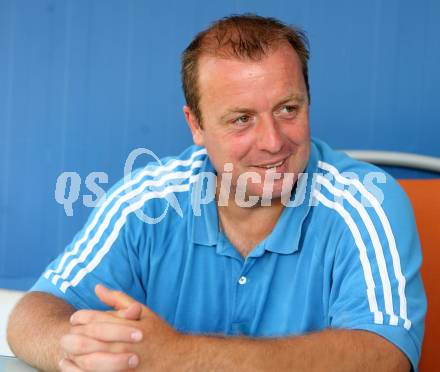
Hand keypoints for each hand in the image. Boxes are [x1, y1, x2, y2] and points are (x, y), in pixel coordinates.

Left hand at [59, 285, 185, 371]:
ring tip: (65, 353)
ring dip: (72, 358)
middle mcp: (121, 344)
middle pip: (86, 341)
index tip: (75, 319)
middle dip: (71, 338)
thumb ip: (119, 300)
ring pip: (86, 362)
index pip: (94, 320)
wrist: (178, 360)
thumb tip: (98, 287)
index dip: (80, 318)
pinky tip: (73, 368)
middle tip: (65, 337)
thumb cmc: (159, 334)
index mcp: (125, 326)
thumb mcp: (144, 312)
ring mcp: (120, 364)